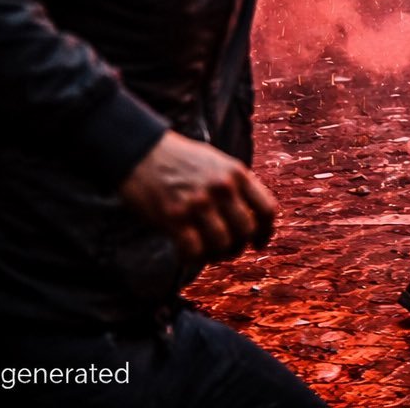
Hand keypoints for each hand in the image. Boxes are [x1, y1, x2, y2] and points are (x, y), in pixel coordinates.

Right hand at [119, 131, 278, 264]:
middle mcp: (222, 188)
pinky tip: (185, 253)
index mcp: (237, 173)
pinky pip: (193, 251)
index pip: (267, 209)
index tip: (258, 243)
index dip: (266, 232)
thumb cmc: (180, 159)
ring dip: (216, 255)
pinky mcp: (174, 217)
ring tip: (206, 253)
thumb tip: (250, 216)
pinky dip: (192, 259)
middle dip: (238, 246)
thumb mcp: (218, 162)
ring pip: (222, 244)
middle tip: (227, 250)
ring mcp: (198, 203)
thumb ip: (236, 186)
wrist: (142, 151)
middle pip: (246, 231)